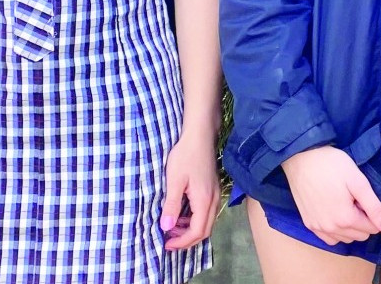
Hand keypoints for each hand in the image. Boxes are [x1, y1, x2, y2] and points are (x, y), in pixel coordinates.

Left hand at [161, 132, 220, 249]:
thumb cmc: (185, 156)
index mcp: (204, 200)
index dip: (182, 242)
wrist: (199, 136)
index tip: (166, 244)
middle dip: (187, 240)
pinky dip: (195, 220)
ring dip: (191, 230)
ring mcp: (215, 194)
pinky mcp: (213, 189)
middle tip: (169, 241)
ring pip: (207, 222)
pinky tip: (182, 215)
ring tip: (173, 229)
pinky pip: (207, 213)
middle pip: (205, 231)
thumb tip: (166, 228)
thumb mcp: (174, 180)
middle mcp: (213, 200)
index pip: (197, 231)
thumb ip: (172, 205)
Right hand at [281, 146, 380, 244]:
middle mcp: (331, 229)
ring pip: (345, 239)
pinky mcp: (308, 224)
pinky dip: (336, 232)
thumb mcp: (358, 182)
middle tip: (356, 198)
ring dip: (350, 227)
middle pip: (360, 235)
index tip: (365, 197)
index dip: (373, 213)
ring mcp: (317, 228)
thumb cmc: (332, 165)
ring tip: (345, 203)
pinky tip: (335, 214)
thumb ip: (375, 207)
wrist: (302, 157)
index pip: (372, 228)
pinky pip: (328, 238)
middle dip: (363, 220)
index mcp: (346, 219)